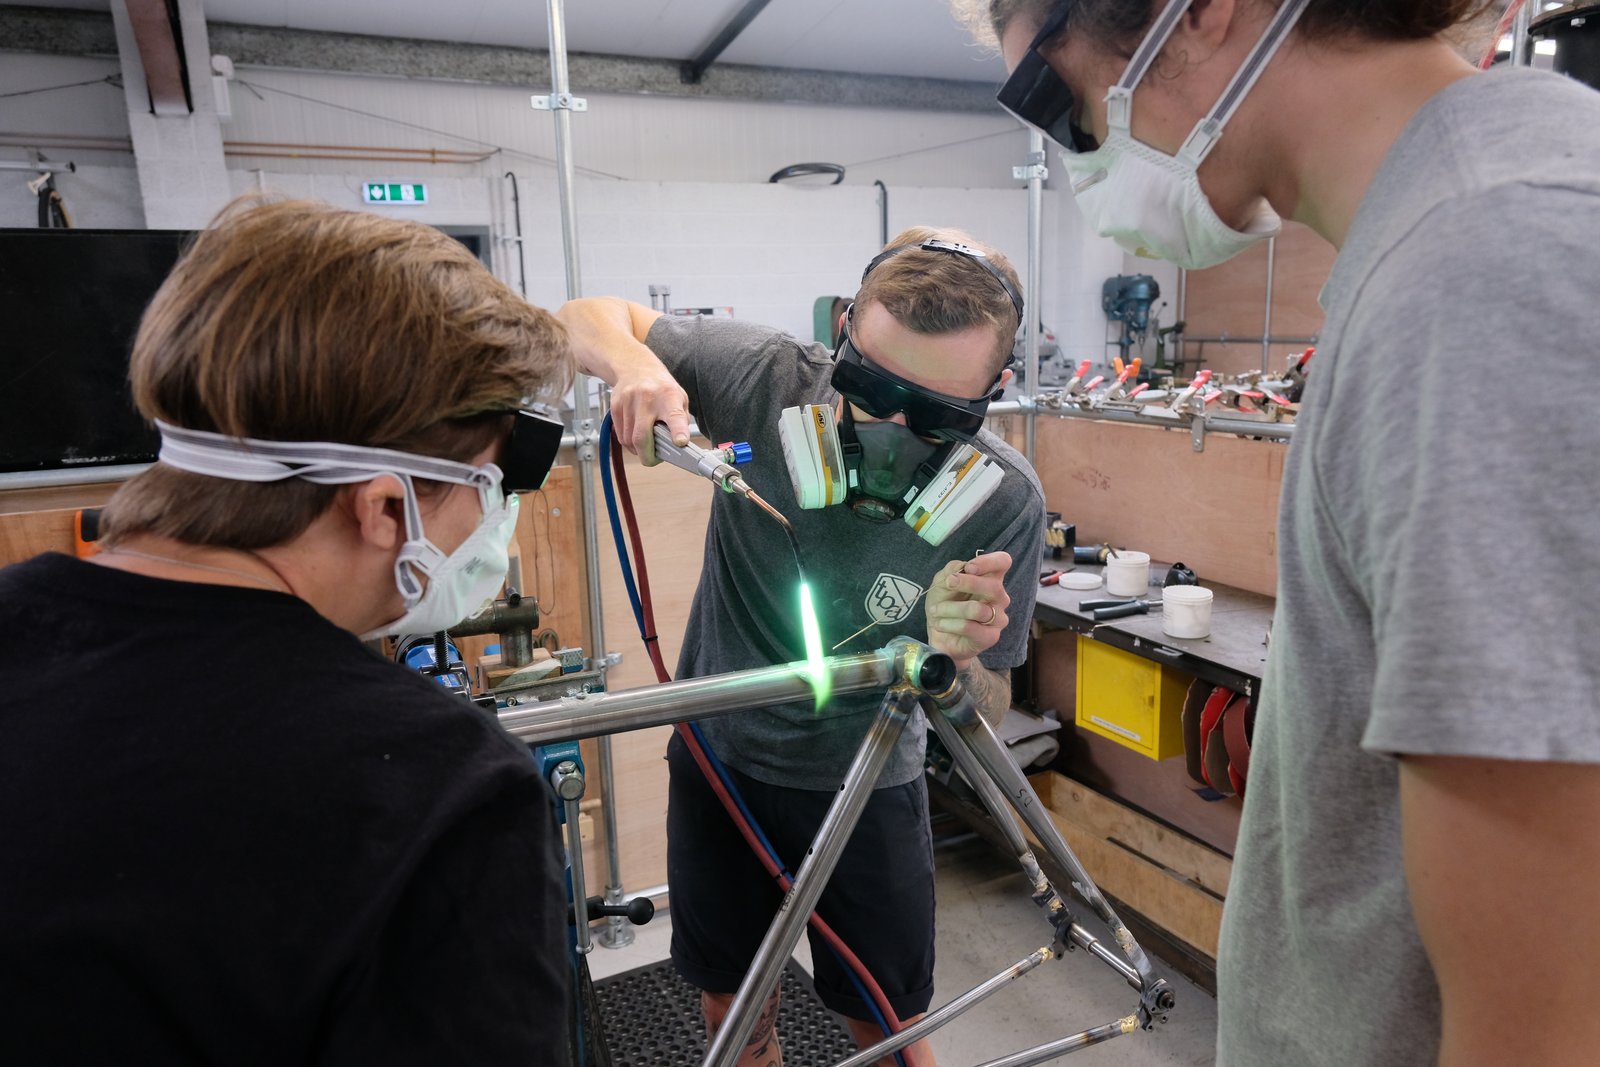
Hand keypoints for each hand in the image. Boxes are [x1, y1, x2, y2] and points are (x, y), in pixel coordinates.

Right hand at [609, 363, 690, 465]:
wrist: (635, 367)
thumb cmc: (661, 387)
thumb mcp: (679, 398)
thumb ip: (680, 421)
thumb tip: (679, 446)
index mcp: (669, 396)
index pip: (674, 415)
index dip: (678, 431)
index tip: (680, 442)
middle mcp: (647, 397)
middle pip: (641, 437)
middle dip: (647, 456)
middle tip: (653, 460)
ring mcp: (628, 401)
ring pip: (628, 440)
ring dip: (637, 449)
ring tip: (646, 444)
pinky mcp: (615, 406)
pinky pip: (620, 435)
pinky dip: (628, 442)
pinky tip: (635, 435)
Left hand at [924, 550, 1011, 669]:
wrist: (939, 634)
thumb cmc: (945, 604)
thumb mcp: (942, 582)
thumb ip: (952, 570)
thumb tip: (962, 566)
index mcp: (991, 579)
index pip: (1003, 562)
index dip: (988, 562)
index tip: (969, 568)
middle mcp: (999, 598)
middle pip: (994, 587)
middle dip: (967, 583)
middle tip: (948, 584)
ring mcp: (998, 618)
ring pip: (978, 609)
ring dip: (950, 608)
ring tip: (935, 611)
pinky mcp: (990, 637)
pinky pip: (969, 627)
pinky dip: (949, 624)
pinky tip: (939, 624)